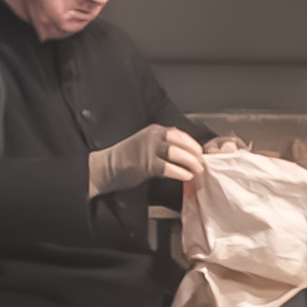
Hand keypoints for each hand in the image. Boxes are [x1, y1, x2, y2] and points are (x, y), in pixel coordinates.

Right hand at [86, 124, 203, 199]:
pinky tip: (187, 176)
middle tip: (201, 162)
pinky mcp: (146, 165)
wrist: (104, 167)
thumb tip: (184, 152)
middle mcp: (153, 137)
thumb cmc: (125, 158)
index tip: (199, 151)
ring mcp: (149, 150)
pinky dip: (180, 172)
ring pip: (177, 154)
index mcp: (154, 131)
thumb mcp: (146, 144)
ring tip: (197, 170)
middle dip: (194, 153)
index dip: (192, 143)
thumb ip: (162, 145)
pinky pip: (168, 168)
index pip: (179, 134)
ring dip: (190, 163)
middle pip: (181, 143)